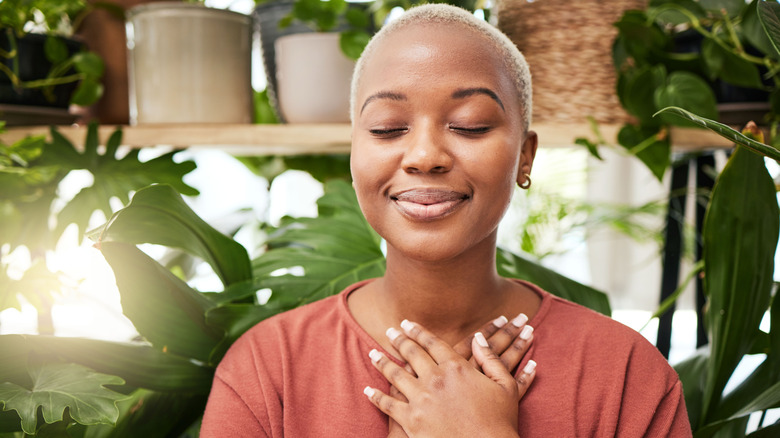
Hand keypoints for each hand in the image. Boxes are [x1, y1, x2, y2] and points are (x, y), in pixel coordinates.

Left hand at [365, 320, 536, 437]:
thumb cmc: (499, 422)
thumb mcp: (505, 386)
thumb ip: (490, 359)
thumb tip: (479, 338)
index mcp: (457, 367)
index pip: (432, 343)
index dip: (419, 332)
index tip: (407, 324)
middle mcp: (435, 379)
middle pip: (412, 354)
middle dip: (399, 340)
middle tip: (390, 331)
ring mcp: (421, 399)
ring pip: (396, 374)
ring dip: (383, 362)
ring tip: (373, 354)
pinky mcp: (411, 420)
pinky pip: (388, 404)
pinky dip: (375, 396)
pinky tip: (368, 390)